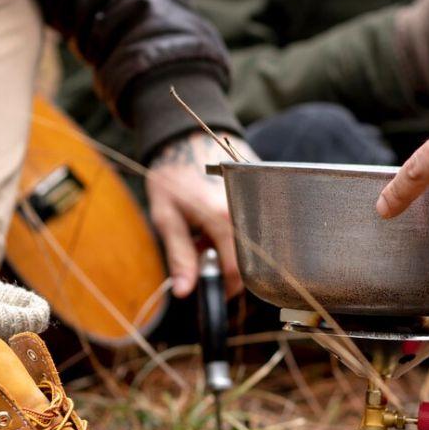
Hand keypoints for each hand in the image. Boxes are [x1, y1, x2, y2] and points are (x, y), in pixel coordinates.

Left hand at [147, 133, 257, 297]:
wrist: (184, 137)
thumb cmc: (172, 176)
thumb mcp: (167, 218)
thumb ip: (179, 256)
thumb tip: (185, 292)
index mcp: (223, 218)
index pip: (238, 269)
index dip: (228, 287)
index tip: (215, 291)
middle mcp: (248, 209)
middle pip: (250, 258)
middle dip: (228, 266)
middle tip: (203, 253)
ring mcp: (258, 199)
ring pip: (254, 242)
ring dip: (231, 247)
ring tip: (206, 233)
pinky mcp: (262, 192)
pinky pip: (256, 224)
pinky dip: (237, 230)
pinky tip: (217, 219)